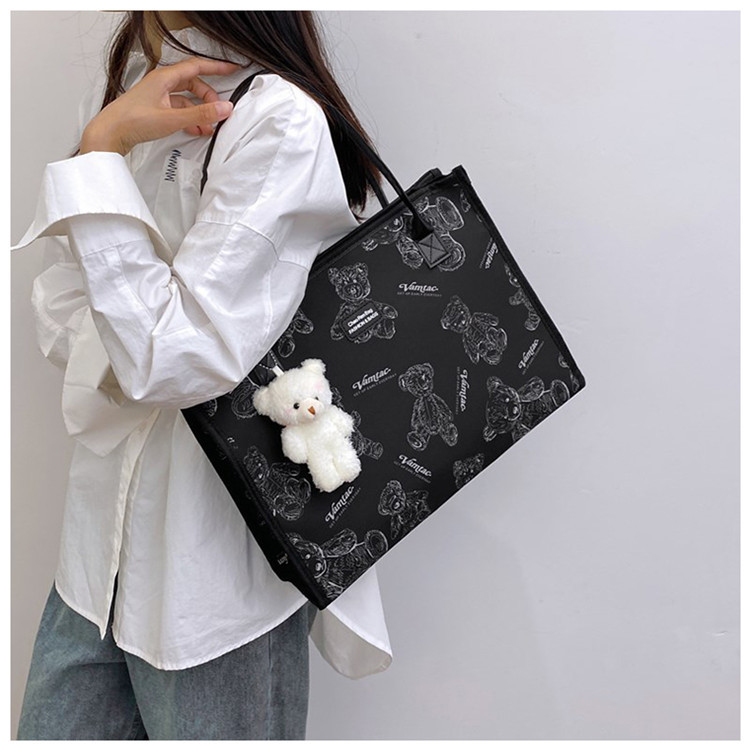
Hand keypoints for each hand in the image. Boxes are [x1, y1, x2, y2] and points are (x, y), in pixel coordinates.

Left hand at [80, 57, 241, 156]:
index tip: (232, 69)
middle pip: (194, 85)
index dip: (216, 67)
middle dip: (209, 98)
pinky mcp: (155, 110)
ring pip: (187, 100)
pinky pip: (179, 111)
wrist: (110, 134)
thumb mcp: (172, 118)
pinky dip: (190, 119)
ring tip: (209, 126)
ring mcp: (158, 97)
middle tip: (219, 111)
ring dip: (200, 112)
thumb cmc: (132, 121)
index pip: (196, 67)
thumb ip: (201, 114)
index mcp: (164, 78)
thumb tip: (224, 108)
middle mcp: (161, 84)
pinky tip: (196, 130)